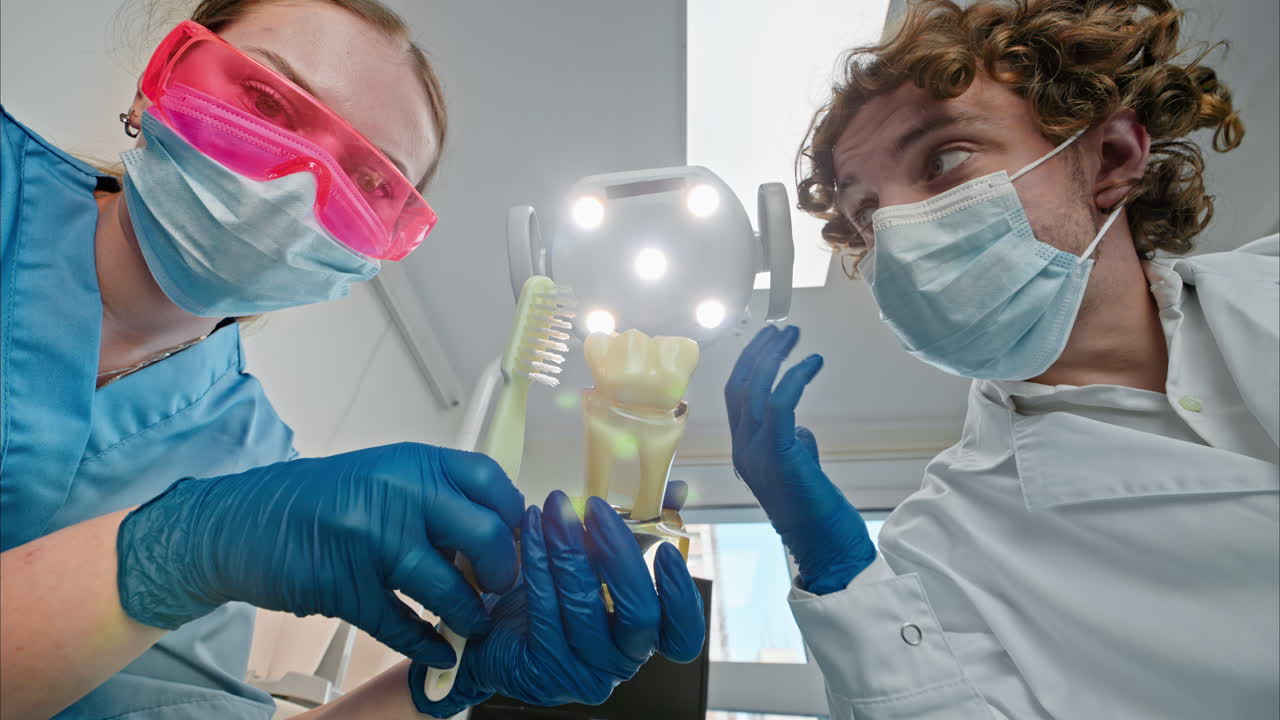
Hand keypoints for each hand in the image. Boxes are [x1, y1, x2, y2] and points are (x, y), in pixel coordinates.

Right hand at [116, 442, 524, 665]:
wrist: (239, 524)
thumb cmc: (314, 502)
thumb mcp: (383, 478)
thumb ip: (434, 498)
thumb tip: (493, 534)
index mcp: (412, 463)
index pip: (492, 482)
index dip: (514, 517)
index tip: (519, 541)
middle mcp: (398, 494)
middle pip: (485, 534)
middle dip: (504, 571)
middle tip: (502, 587)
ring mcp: (372, 540)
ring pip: (449, 588)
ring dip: (469, 616)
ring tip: (474, 626)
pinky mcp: (346, 587)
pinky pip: (403, 625)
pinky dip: (427, 644)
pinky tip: (438, 652)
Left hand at [410, 487, 704, 716]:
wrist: (490, 627)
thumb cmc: (556, 589)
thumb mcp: (600, 556)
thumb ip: (641, 528)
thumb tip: (677, 489)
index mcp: (644, 636)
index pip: (682, 636)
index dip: (683, 598)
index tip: (667, 551)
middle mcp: (621, 660)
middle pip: (639, 617)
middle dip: (619, 556)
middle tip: (597, 508)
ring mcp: (582, 673)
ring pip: (584, 609)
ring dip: (570, 551)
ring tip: (554, 507)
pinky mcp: (541, 671)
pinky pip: (544, 610)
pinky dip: (537, 562)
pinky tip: (530, 528)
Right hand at [725, 325, 875, 594]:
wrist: (828, 552)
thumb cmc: (820, 515)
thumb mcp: (798, 472)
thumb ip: (792, 446)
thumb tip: (800, 429)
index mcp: (743, 454)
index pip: (735, 397)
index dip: (750, 363)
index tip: (770, 341)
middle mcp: (743, 452)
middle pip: (739, 386)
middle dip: (759, 351)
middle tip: (783, 329)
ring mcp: (757, 455)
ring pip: (753, 390)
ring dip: (774, 357)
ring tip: (794, 336)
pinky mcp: (780, 457)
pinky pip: (779, 405)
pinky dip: (794, 377)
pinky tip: (813, 362)